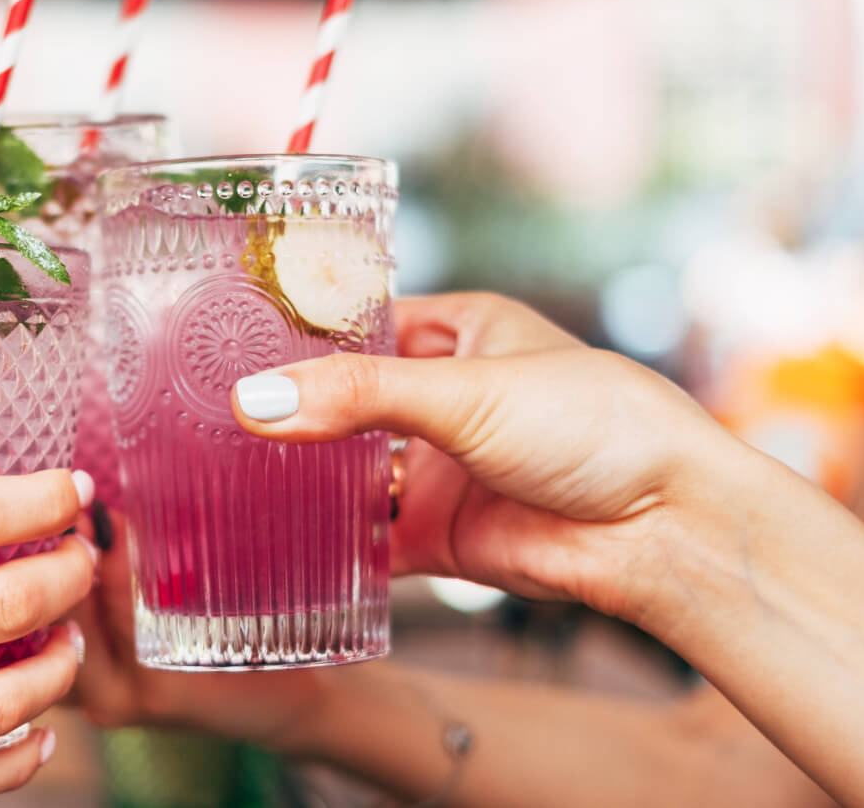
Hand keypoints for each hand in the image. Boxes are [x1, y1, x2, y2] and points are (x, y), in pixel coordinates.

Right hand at [68, 294, 593, 748]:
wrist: (664, 531)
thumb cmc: (600, 426)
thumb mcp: (467, 391)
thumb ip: (358, 396)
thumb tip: (256, 402)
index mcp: (457, 331)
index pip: (353, 320)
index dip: (291, 332)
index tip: (221, 341)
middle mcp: (441, 396)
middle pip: (340, 399)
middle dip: (284, 409)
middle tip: (199, 412)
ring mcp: (436, 467)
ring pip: (345, 470)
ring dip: (297, 477)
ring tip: (216, 473)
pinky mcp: (437, 534)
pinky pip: (364, 538)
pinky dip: (324, 543)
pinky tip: (270, 540)